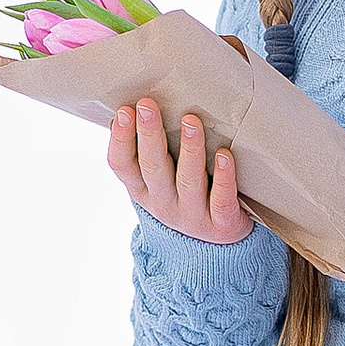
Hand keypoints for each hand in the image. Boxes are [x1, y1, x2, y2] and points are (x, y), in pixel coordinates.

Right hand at [109, 96, 252, 244]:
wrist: (219, 240)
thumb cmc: (188, 193)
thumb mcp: (161, 178)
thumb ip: (150, 150)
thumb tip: (130, 108)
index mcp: (142, 190)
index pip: (122, 165)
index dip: (120, 140)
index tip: (123, 111)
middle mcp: (163, 204)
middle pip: (153, 168)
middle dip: (149, 135)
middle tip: (147, 105)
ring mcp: (192, 216)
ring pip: (188, 181)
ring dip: (189, 149)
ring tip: (190, 120)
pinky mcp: (220, 224)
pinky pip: (221, 200)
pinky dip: (223, 177)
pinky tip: (224, 155)